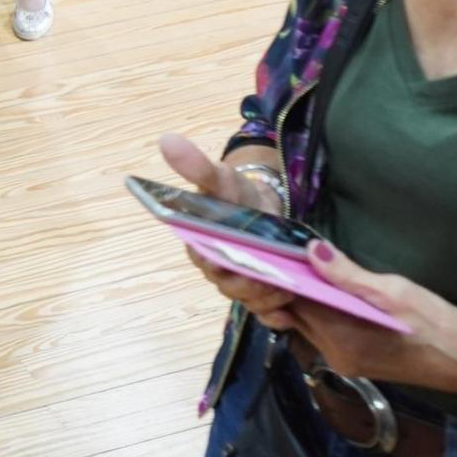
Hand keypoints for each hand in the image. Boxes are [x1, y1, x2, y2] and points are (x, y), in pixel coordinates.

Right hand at [158, 133, 297, 321]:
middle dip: (252, 284)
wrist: (263, 209)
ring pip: (249, 300)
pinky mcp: (260, 296)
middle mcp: (215, 269)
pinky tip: (289, 311)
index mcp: (199, 244)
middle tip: (274, 276)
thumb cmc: (236, 195)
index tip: (238, 260)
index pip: (206, 262)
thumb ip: (196, 166)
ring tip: (288, 287)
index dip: (222, 265)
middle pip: (230, 286)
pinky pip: (265, 314)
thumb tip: (166, 139)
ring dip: (268, 297)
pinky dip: (276, 316)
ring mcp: (238, 284)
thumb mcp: (221, 178)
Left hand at [277, 242, 456, 399]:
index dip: (279, 274)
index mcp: (339, 339)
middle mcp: (334, 355)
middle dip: (288, 284)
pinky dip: (322, 308)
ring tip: (308, 263)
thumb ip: (348, 274)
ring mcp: (346, 361)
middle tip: (286, 250)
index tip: (269, 248)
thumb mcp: (394, 291)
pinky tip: (331, 287)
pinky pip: (326, 330)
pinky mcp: (357, 361)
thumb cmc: (440, 325)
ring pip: (308, 322)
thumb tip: (311, 251)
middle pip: (295, 314)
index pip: (291, 302)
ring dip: (306, 296)